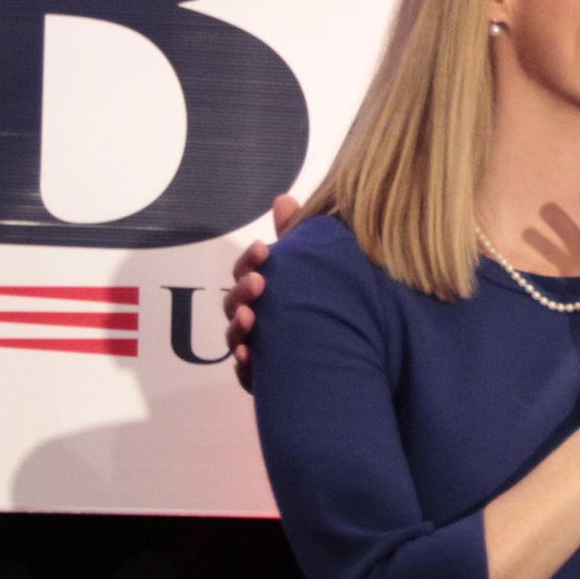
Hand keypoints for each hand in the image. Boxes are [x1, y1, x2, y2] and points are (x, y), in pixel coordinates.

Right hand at [224, 192, 302, 390]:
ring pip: (235, 337)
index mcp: (264, 294)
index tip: (262, 249)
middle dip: (242, 292)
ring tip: (250, 318)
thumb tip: (283, 199)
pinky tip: (249, 357)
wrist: (345, 361)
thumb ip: (294, 238)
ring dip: (237, 325)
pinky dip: (244, 366)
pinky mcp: (265, 379)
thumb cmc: (320, 309)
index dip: (249, 261)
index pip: (246, 274)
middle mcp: (255, 321)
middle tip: (259, 284)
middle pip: (234, 304)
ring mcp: (257, 350)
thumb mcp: (310, 272)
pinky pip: (246, 375)